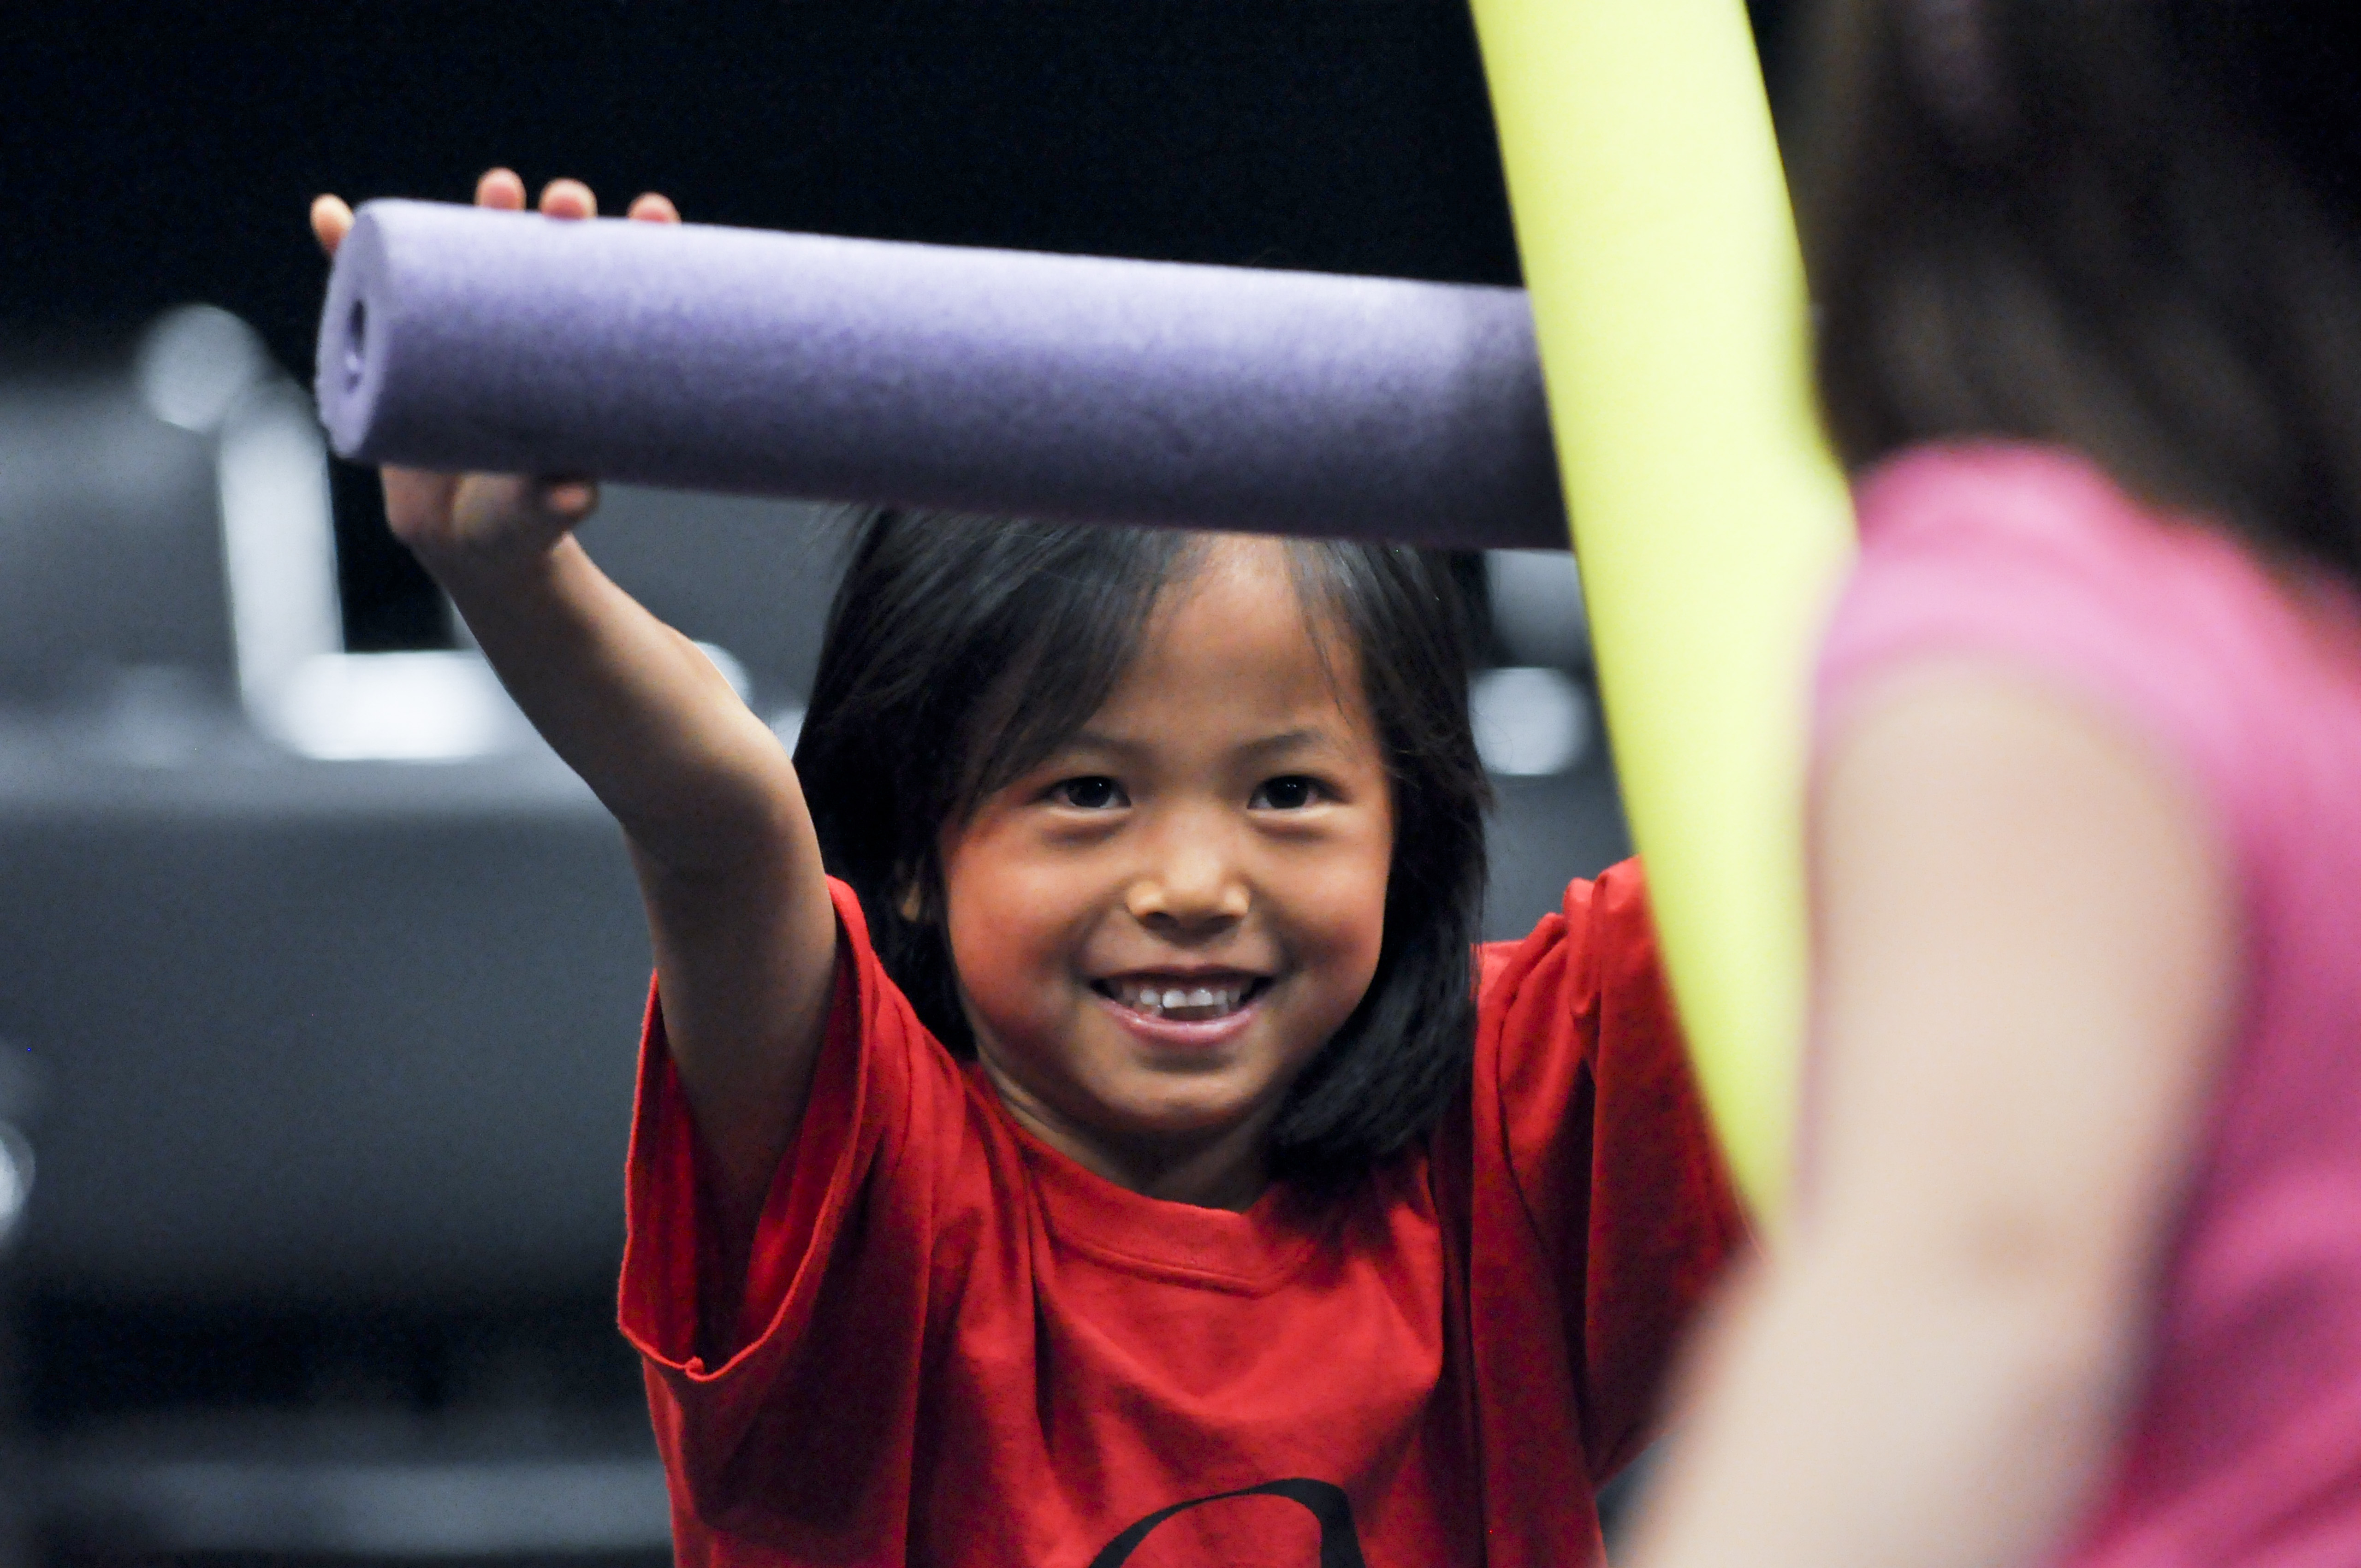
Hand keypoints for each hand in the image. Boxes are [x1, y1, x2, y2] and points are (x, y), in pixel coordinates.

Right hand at [308, 169, 681, 586]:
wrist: (467, 543)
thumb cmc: (521, 521)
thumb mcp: (537, 513)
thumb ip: (552, 504)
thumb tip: (576, 492)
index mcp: (571, 359)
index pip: (611, 287)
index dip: (636, 246)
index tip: (654, 215)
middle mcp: (522, 334)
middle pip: (544, 256)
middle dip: (561, 217)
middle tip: (570, 202)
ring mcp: (456, 336)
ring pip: (463, 260)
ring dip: (475, 216)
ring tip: (500, 184)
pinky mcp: (398, 351)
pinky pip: (368, 296)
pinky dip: (344, 253)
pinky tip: (331, 216)